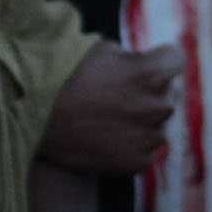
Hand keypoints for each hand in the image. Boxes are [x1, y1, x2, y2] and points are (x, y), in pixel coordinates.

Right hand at [40, 42, 180, 175]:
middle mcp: (158, 106)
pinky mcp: (138, 162)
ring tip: (108, 118)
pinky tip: (106, 137)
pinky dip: (130, 145)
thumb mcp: (98, 50)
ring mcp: (150, 137)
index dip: (160, 59)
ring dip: (141, 120)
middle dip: (149, 91)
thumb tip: (142, 60)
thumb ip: (130, 55)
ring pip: (157, 123)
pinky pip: (145, 150)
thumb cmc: (63, 78)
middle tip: (117, 94)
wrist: (35, 121)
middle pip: (168, 93)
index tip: (146, 63)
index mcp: (152, 73)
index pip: (176, 59)